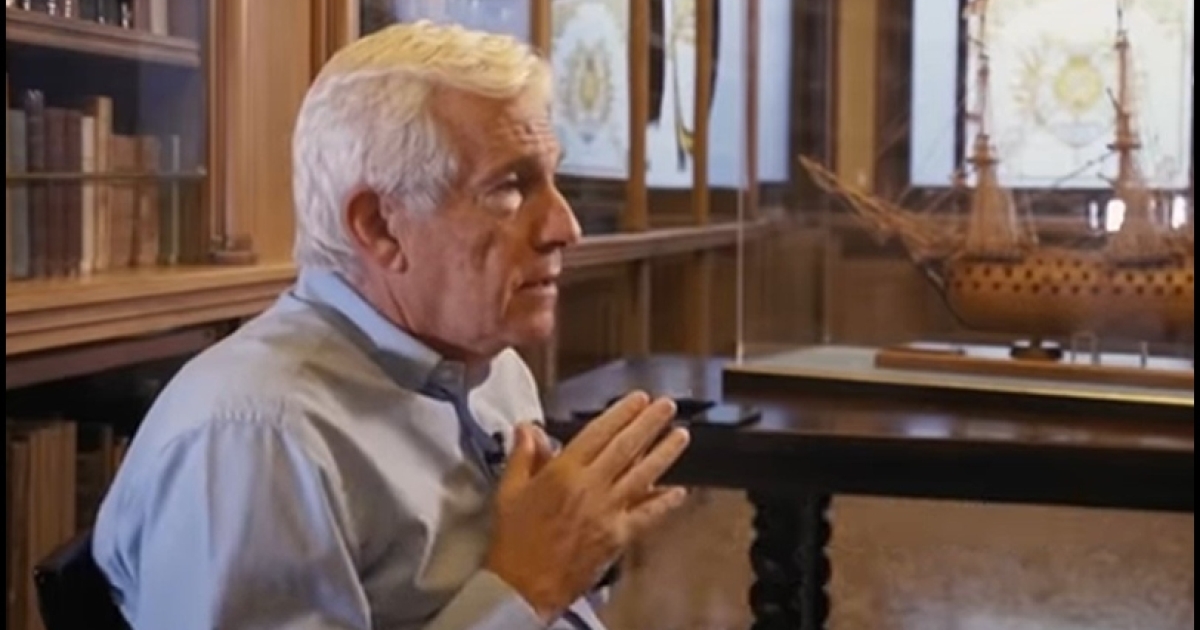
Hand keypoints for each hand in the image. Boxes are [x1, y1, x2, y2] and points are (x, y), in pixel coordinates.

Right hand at [484, 392, 689, 620]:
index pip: (598, 433)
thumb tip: (527, 427)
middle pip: (626, 447)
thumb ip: (523, 456)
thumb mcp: (509, 491)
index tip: (638, 399)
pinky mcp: (618, 536)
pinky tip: (680, 491)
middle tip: (667, 406)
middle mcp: (590, 486)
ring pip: (643, 475)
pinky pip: (647, 515)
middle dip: (649, 424)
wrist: (522, 585)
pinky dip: (665, 503)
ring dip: (664, 454)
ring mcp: (607, 511)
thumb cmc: (513, 539)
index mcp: (563, 471)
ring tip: (681, 435)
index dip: (621, 413)